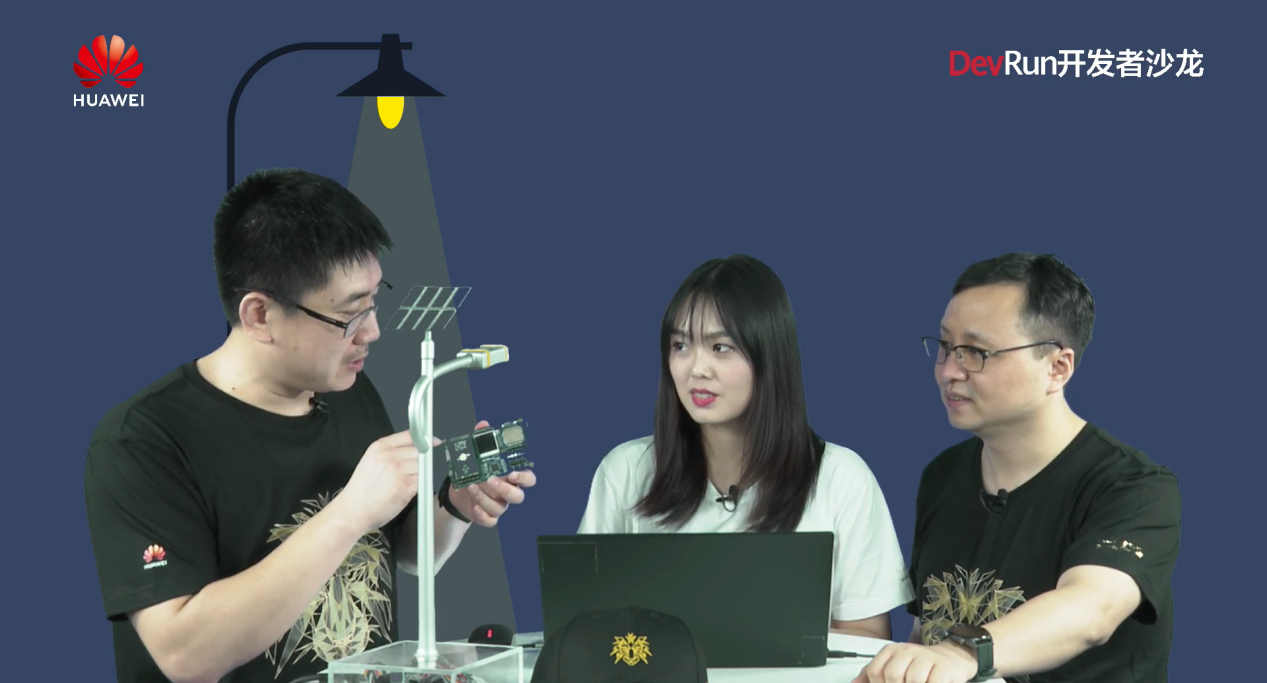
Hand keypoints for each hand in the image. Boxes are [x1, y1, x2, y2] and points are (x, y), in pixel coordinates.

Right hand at [336, 429, 420, 533]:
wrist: (352, 510)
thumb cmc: (362, 489)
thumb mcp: (371, 461)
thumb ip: (391, 451)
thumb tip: (415, 447)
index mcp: (380, 447)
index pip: (409, 435)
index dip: (425, 438)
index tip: (433, 441)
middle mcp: (390, 456)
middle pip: (419, 451)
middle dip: (419, 461)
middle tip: (409, 472)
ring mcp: (398, 471)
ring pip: (422, 467)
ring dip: (418, 475)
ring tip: (402, 484)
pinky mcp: (405, 486)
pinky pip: (421, 481)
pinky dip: (417, 487)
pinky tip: (404, 491)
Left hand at [444, 420, 536, 526]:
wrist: (459, 493)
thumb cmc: (475, 473)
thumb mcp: (477, 456)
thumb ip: (482, 441)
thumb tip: (483, 425)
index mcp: (511, 477)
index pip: (528, 479)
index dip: (524, 477)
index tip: (513, 473)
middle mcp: (507, 493)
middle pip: (518, 497)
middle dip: (505, 489)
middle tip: (491, 479)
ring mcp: (499, 506)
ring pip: (500, 508)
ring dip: (485, 498)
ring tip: (472, 486)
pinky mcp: (487, 516)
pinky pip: (490, 520)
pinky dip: (482, 514)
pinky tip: (474, 506)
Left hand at [851, 641, 978, 682]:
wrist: (952, 658)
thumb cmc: (920, 666)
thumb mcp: (894, 666)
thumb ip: (872, 675)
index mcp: (892, 651)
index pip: (874, 671)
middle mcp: (908, 651)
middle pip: (892, 675)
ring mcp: (926, 658)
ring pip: (913, 680)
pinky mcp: (944, 668)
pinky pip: (932, 682)